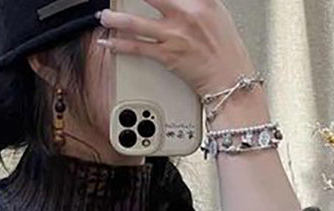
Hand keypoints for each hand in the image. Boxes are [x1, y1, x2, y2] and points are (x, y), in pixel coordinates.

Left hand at [97, 0, 258, 98]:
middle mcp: (186, 13)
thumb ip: (196, 1)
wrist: (230, 80)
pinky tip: (109, 43)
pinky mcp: (167, 55)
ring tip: (104, 16)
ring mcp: (174, 35)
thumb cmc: (225, 50)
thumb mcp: (216, 13)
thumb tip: (177, 1)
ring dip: (115, 19)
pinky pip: (137, 48)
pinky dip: (119, 45)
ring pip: (136, 23)